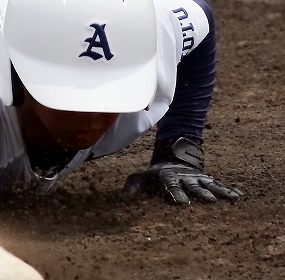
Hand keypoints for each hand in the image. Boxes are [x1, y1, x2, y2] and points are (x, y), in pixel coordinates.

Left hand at [123, 137, 241, 204]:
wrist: (171, 161)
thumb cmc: (154, 175)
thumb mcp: (141, 178)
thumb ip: (132, 187)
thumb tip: (122, 198)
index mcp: (167, 177)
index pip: (170, 185)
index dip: (175, 192)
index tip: (180, 202)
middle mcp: (184, 177)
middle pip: (193, 185)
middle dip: (200, 192)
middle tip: (208, 200)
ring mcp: (197, 178)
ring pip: (209, 184)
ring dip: (219, 191)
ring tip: (231, 198)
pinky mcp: (207, 179)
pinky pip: (219, 184)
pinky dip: (229, 190)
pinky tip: (239, 196)